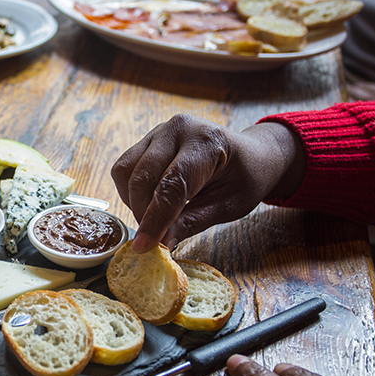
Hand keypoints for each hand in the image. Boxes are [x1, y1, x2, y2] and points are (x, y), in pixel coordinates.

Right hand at [110, 114, 304, 252]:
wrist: (250, 155)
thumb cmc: (245, 179)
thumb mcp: (229, 206)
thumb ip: (193, 222)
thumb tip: (161, 243)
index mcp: (207, 143)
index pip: (171, 185)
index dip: (155, 218)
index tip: (144, 246)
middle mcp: (178, 129)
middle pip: (142, 177)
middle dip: (143, 213)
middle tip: (155, 238)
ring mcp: (159, 131)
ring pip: (125, 171)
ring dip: (132, 201)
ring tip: (154, 217)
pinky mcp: (147, 139)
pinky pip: (124, 167)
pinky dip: (129, 191)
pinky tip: (149, 202)